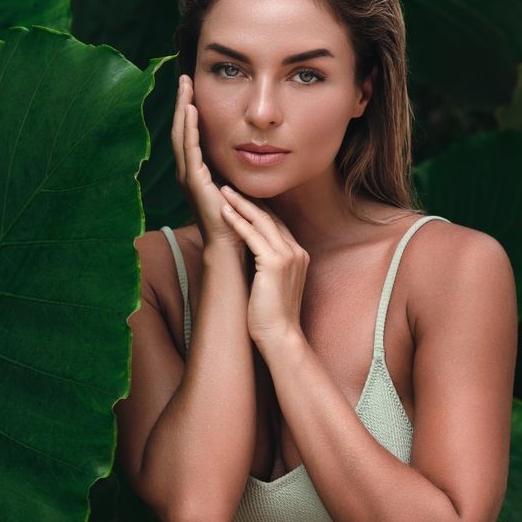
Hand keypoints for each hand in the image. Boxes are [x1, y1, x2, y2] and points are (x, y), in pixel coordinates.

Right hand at [172, 74, 242, 251]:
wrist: (231, 242)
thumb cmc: (237, 217)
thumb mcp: (235, 182)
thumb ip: (234, 164)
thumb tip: (248, 146)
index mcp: (195, 171)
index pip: (188, 133)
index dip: (188, 110)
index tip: (191, 89)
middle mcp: (186, 171)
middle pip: (180, 129)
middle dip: (181, 102)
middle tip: (183, 78)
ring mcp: (187, 175)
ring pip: (180, 134)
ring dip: (182, 109)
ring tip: (184, 87)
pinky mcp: (194, 180)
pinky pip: (189, 148)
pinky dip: (189, 127)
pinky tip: (191, 110)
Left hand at [219, 185, 308, 341]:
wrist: (281, 336)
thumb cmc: (271, 315)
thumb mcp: (272, 283)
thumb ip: (267, 265)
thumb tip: (249, 256)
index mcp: (298, 255)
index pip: (276, 224)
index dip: (257, 209)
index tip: (240, 196)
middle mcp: (296, 251)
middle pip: (270, 217)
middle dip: (248, 200)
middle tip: (229, 185)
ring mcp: (288, 256)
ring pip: (261, 221)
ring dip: (240, 204)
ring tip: (223, 190)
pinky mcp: (274, 263)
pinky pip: (252, 235)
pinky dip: (237, 221)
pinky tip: (223, 210)